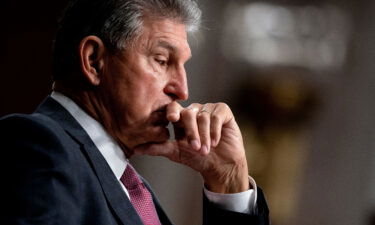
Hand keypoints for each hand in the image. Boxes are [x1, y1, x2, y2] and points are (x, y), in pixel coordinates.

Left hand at [134, 102, 248, 193]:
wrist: (220, 166)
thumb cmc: (197, 158)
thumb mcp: (175, 153)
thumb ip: (157, 148)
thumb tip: (136, 149)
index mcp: (181, 118)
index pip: (173, 108)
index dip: (172, 111)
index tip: (171, 118)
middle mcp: (194, 111)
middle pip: (188, 113)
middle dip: (192, 132)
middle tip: (195, 147)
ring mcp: (209, 110)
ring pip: (203, 116)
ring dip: (204, 135)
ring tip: (206, 149)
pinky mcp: (223, 112)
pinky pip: (217, 115)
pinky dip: (215, 130)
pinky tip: (216, 142)